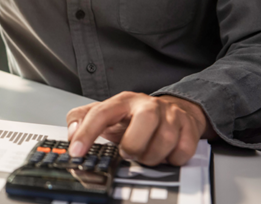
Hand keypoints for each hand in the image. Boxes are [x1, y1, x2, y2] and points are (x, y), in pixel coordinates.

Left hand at [66, 92, 215, 165]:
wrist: (173, 110)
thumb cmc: (134, 118)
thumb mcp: (106, 114)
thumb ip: (82, 120)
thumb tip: (71, 133)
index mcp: (122, 101)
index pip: (100, 113)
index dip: (87, 133)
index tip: (76, 151)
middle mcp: (147, 104)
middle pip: (140, 127)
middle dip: (132, 147)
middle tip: (128, 153)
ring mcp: (171, 114)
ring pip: (163, 141)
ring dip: (151, 157)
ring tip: (145, 154)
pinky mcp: (189, 127)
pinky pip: (182, 151)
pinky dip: (171, 159)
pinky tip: (164, 153)